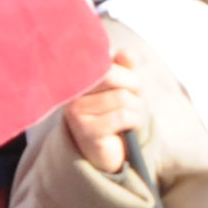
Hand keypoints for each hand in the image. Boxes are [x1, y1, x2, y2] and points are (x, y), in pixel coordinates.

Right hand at [61, 45, 147, 168]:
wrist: (107, 154)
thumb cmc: (114, 116)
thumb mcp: (121, 88)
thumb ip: (123, 69)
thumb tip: (125, 53)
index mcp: (77, 80)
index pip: (105, 63)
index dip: (125, 74)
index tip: (131, 86)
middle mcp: (71, 94)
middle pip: (111, 75)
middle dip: (133, 87)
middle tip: (136, 99)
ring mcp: (75, 113)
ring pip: (121, 97)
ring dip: (136, 107)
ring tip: (132, 116)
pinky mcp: (86, 131)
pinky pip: (122, 116)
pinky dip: (135, 120)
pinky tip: (130, 126)